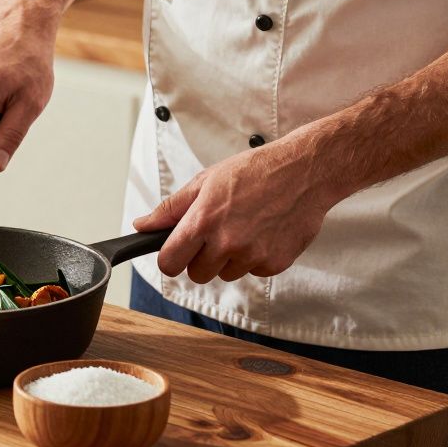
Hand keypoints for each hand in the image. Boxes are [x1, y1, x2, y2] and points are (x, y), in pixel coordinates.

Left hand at [131, 139, 342, 282]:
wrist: (304, 172)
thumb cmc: (254, 171)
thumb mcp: (205, 181)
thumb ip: (170, 209)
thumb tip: (142, 226)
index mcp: (203, 221)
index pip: (169, 263)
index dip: (171, 259)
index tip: (177, 251)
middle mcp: (226, 242)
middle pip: (197, 274)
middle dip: (202, 258)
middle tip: (216, 233)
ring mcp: (252, 255)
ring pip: (226, 274)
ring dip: (230, 258)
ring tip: (244, 227)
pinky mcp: (275, 264)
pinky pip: (253, 271)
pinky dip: (256, 258)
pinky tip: (263, 232)